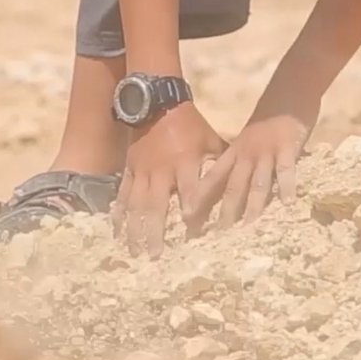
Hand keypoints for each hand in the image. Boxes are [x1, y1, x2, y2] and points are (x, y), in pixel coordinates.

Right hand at [114, 103, 226, 256]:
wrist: (157, 104)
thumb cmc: (190, 125)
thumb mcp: (210, 140)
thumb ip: (222, 163)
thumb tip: (244, 182)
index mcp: (184, 162)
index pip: (189, 187)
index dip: (191, 204)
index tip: (191, 224)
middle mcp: (161, 170)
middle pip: (156, 204)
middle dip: (155, 231)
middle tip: (155, 255)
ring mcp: (142, 172)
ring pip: (136, 205)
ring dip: (135, 230)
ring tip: (135, 252)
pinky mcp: (130, 171)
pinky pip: (122, 195)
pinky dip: (119, 214)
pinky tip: (117, 233)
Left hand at [192, 111, 314, 230]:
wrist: (287, 92)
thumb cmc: (268, 121)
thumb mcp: (246, 141)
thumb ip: (238, 163)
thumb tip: (228, 191)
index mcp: (233, 153)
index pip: (212, 179)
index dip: (199, 199)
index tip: (187, 220)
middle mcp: (246, 154)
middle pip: (232, 187)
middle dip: (224, 213)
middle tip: (217, 237)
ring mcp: (266, 151)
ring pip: (256, 182)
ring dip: (252, 207)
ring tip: (248, 229)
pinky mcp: (287, 147)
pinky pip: (286, 170)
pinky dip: (286, 187)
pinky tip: (288, 203)